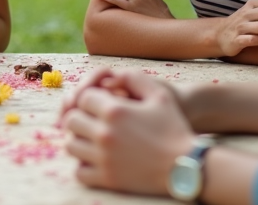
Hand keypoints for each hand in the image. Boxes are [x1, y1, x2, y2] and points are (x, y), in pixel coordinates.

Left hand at [62, 70, 195, 194]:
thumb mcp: (159, 94)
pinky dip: (83, 165)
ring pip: (71, 145)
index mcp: (115, 111)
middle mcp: (105, 133)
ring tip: (93, 140)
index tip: (101, 106)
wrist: (186, 166)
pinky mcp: (108, 179)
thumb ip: (132, 77)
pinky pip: (79, 171)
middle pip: (72, 120)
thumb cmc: (173, 128)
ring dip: (79, 140)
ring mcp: (104, 158)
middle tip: (94, 122)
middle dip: (81, 118)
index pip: (82, 98)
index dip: (91, 100)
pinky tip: (95, 160)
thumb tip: (108, 78)